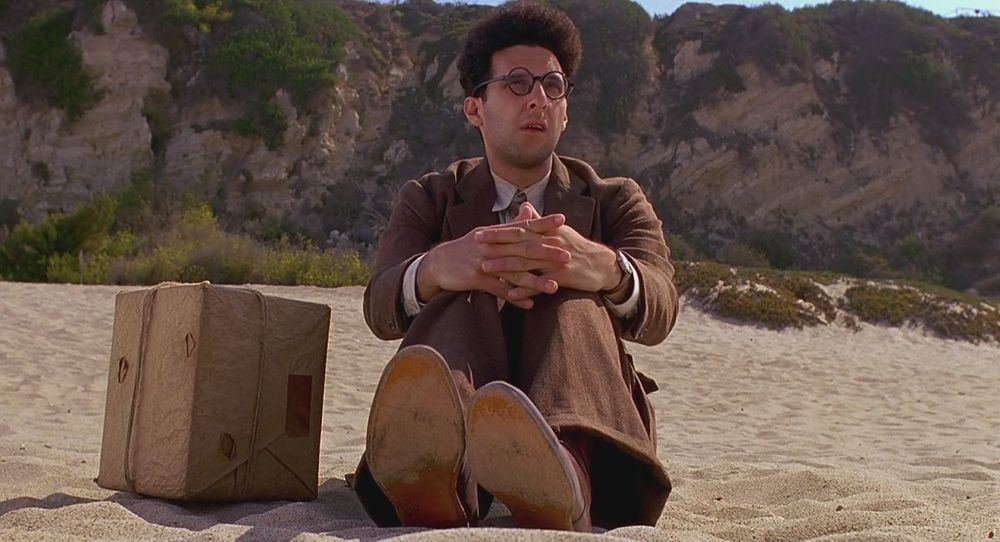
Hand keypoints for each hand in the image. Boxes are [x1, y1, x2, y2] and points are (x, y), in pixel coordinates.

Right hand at [417, 208, 567, 308]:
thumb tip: (528, 214)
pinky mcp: (476, 279)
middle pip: (522, 248)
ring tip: (554, 287)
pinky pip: (499, 290)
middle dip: (546, 252)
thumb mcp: (485, 235)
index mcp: (495, 233)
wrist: (436, 264)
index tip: (563, 219)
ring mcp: (483, 262)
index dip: (542, 222)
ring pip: (513, 271)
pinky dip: (515, 297)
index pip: (522, 226)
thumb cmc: (464, 250)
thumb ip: (508, 227)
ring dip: (535, 280)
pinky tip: (530, 304)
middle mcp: (491, 245)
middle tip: (567, 256)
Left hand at [476, 212, 621, 300]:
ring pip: (526, 262)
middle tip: (475, 246)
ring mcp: (556, 259)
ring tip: (486, 269)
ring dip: (505, 266)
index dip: (499, 231)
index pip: (519, 229)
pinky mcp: (563, 275)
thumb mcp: (560, 231)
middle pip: (519, 243)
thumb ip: (539, 221)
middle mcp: (550, 242)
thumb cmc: (578, 248)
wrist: (603, 265)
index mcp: (548, 231)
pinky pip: (540, 284)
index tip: (479, 232)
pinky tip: (510, 294)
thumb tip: (524, 207)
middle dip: (496, 244)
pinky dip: (525, 289)